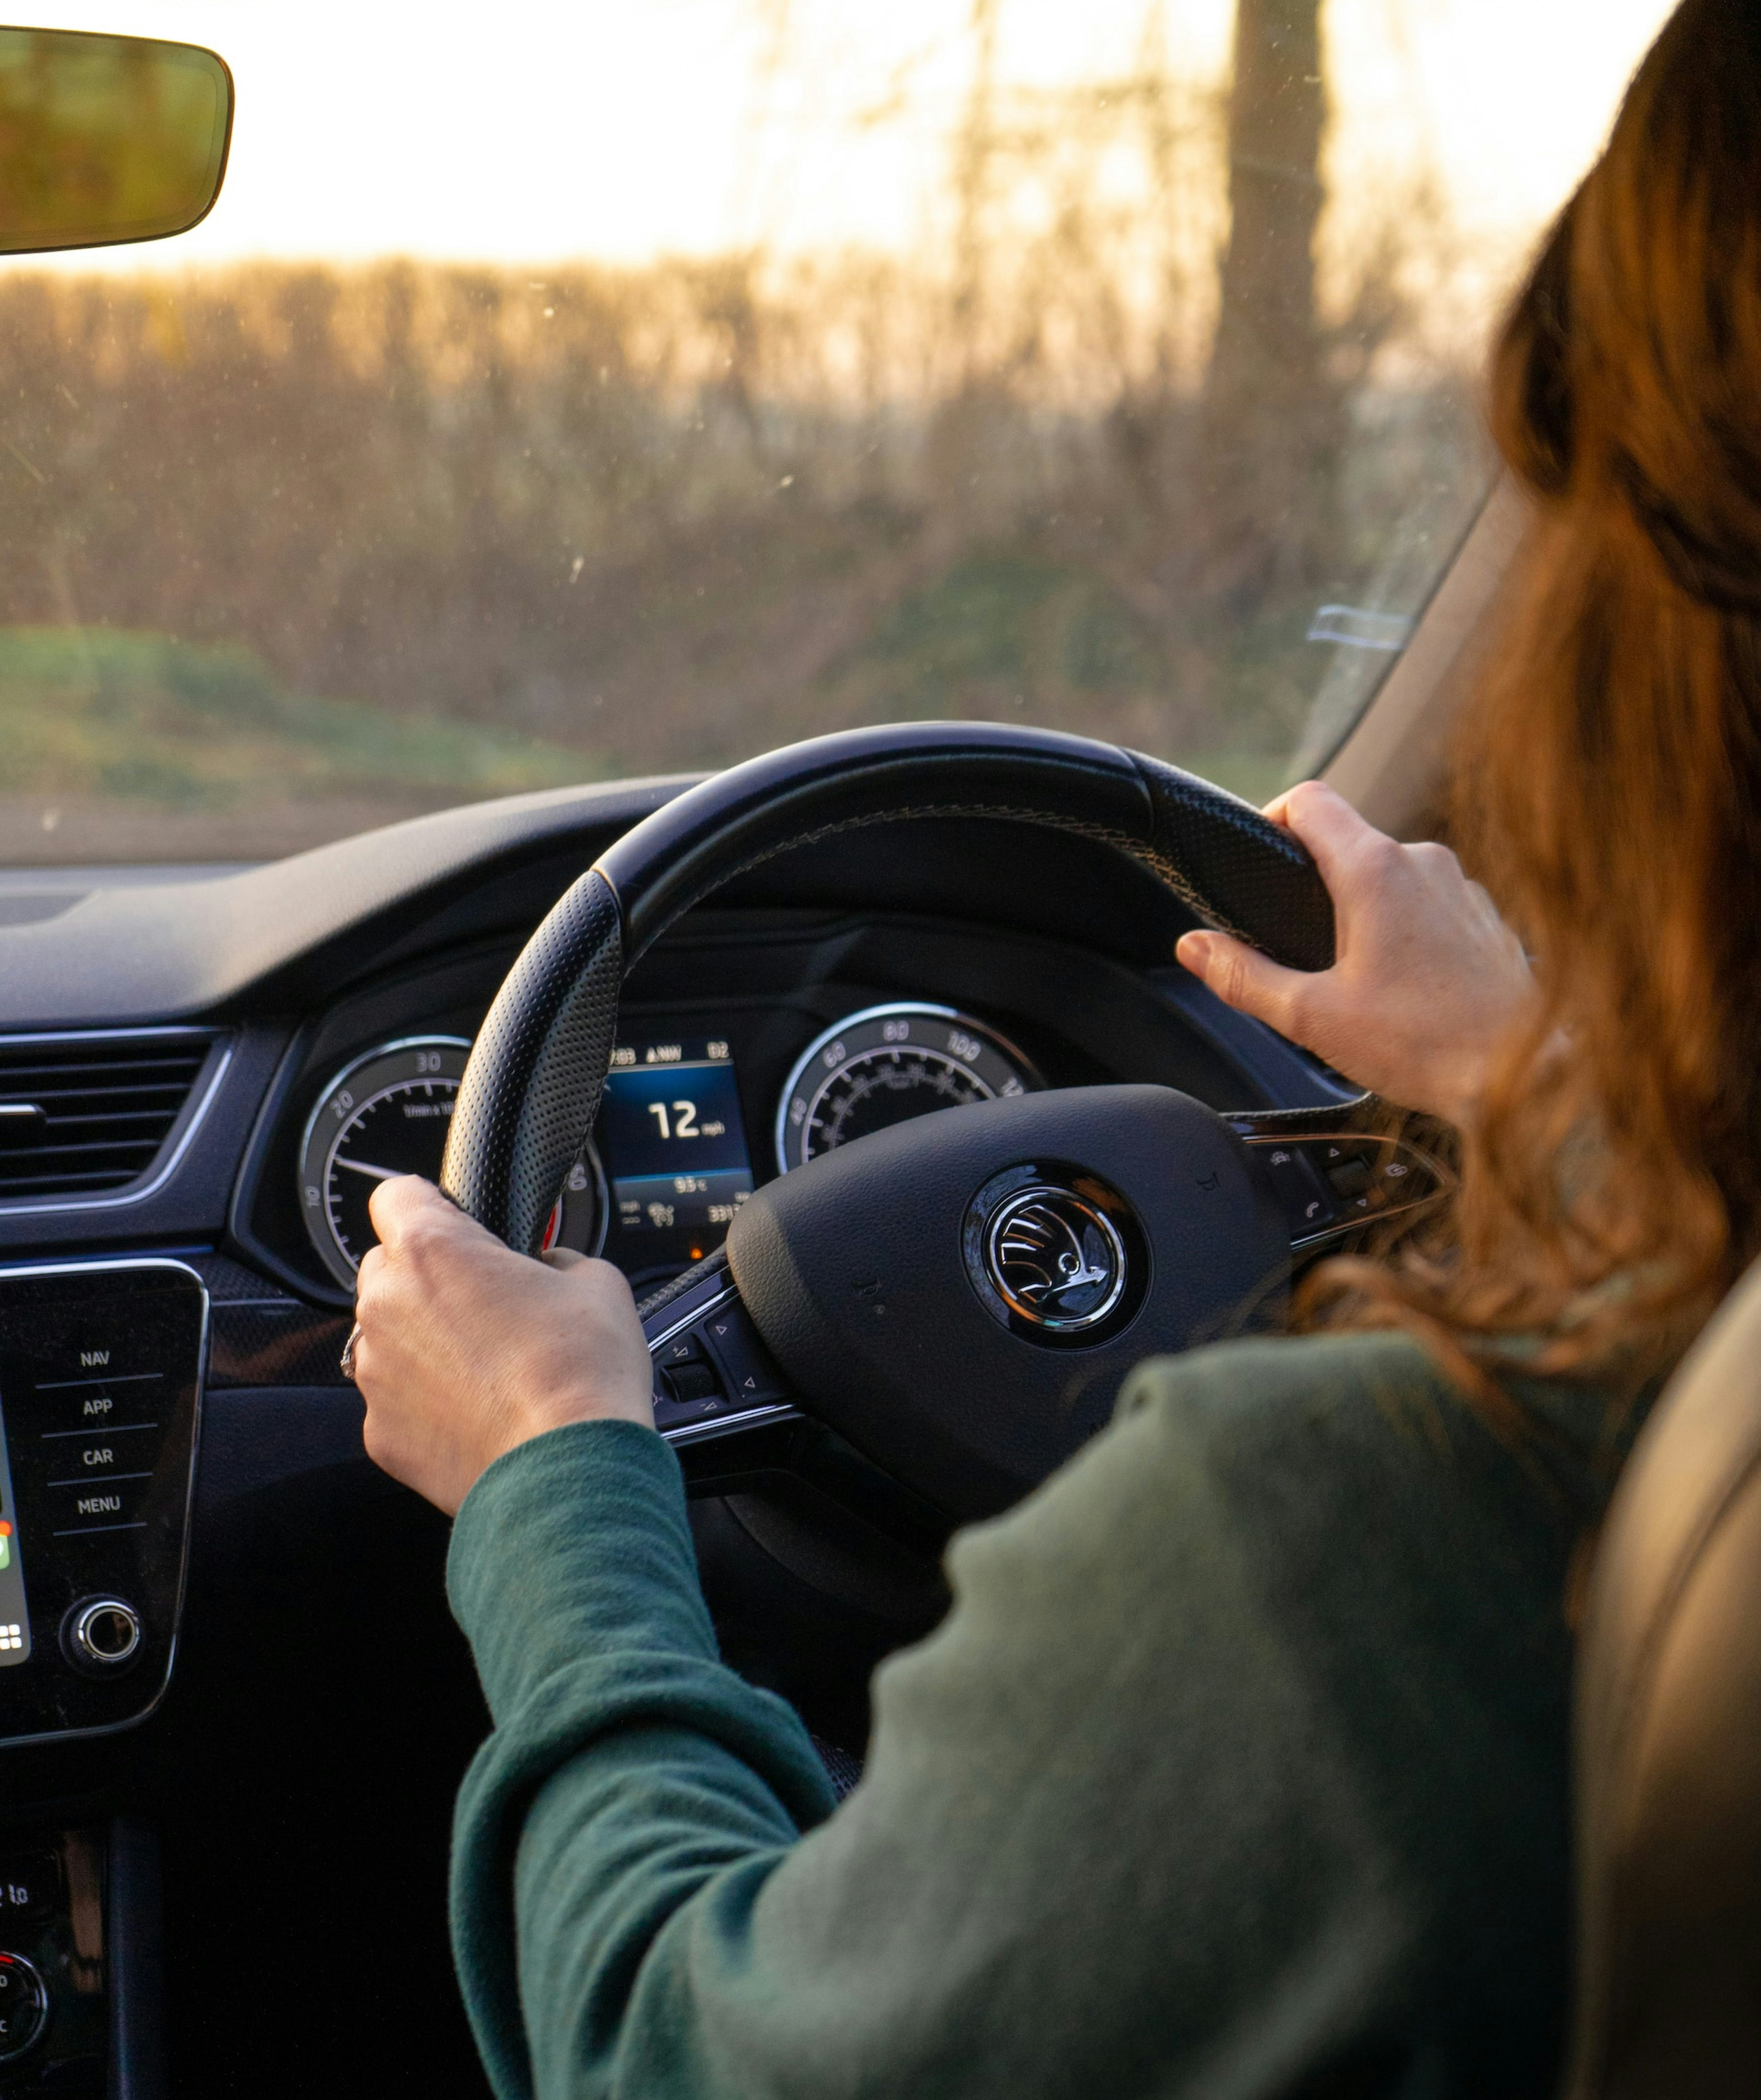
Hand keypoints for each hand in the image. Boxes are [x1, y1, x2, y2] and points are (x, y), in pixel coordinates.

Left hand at [352, 1175, 653, 1514]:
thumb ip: (554, 1259)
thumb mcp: (596, 1280)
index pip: (396, 1195)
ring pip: (388, 1338)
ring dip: (425, 1344)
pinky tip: (477, 1414)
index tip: (456, 1225)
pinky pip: (395, 1401)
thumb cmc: (581, 1372)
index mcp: (432, 1250)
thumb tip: (544, 1269)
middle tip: (487, 1305)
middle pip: (388, 1269)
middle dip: (429, 1280)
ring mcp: (375, 1374)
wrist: (570, 1472)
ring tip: (488, 1370)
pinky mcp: (379, 1432)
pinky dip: (426, 1404)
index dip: (431, 1206)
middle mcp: (387, 1306)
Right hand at [1175, 780, 1533, 1125]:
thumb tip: (1193, 947)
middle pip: (1347, 840)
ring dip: (1360, 909)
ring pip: (1389, 873)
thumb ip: (1243, 976)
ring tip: (1351, 974)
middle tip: (1295, 942)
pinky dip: (1403, 928)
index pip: (1309, 800)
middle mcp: (1423, 862)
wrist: (1528, 1076)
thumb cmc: (1427, 1046)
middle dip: (1313, 882)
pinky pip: (1427, 902)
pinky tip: (1401, 985)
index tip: (1257, 861)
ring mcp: (1461, 886)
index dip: (1271, 818)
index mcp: (1375, 869)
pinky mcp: (1484, 916)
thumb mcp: (1313, 1016)